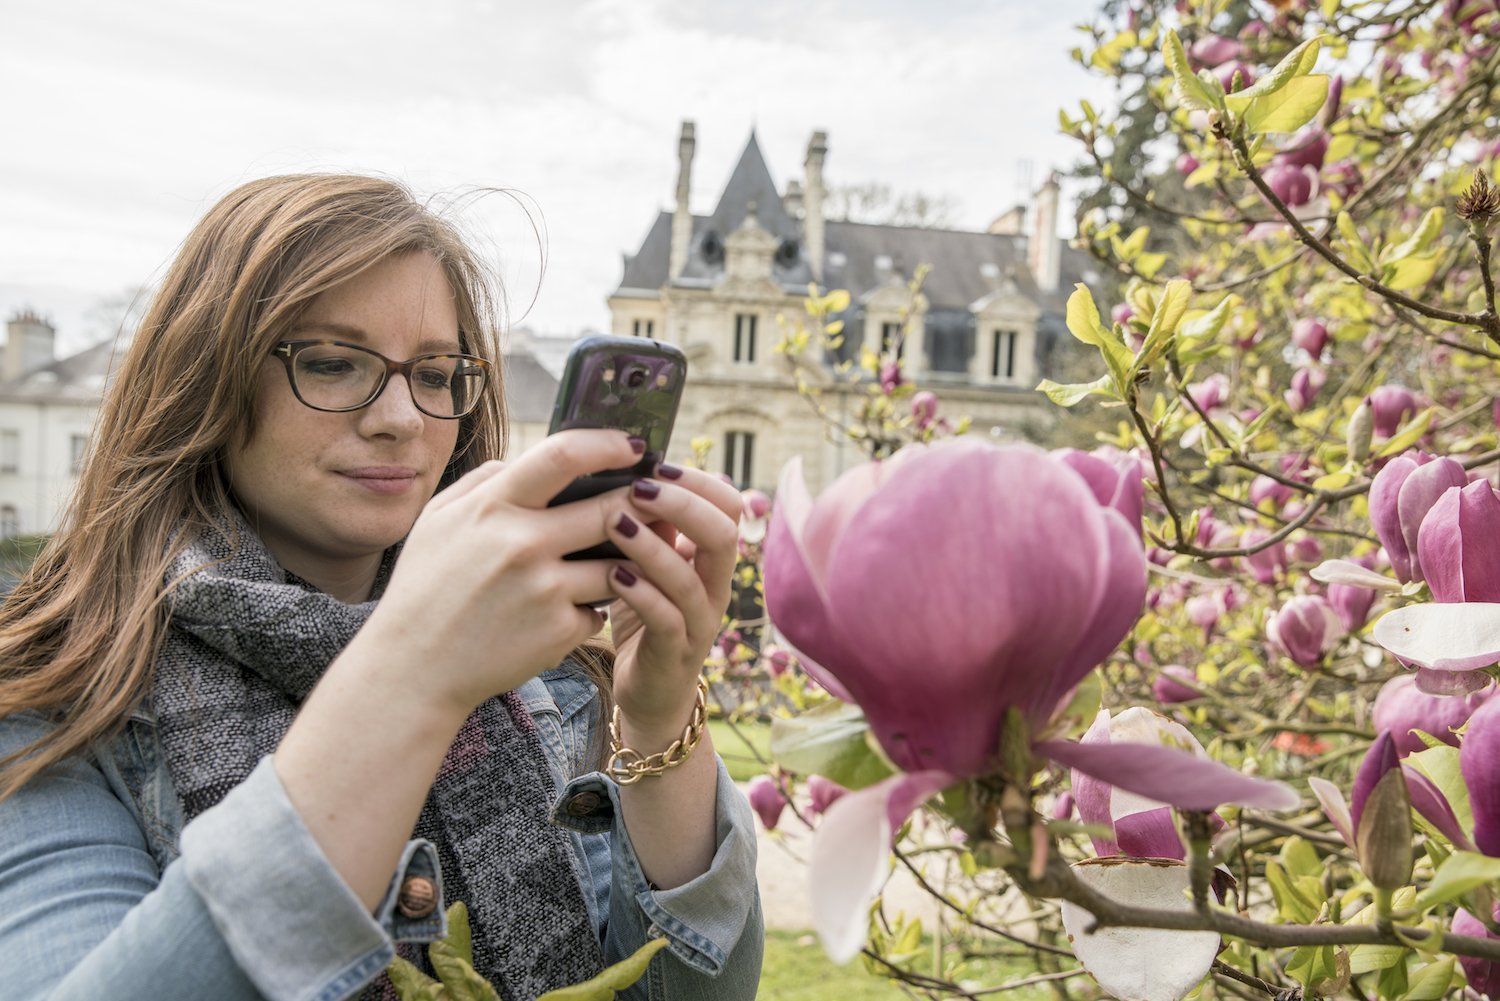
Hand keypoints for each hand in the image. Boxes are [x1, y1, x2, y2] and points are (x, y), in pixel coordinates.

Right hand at [353, 430, 649, 714]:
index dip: (607, 444)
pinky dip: (589, 608)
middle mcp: (522, 544)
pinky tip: (562, 614)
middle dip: (644, 503)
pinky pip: (597, 609)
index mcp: (492, 508)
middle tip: (657, 502)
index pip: (562, 455)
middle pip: (611, 509)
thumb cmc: (425, 589)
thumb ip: (484, 483)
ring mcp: (546, 590)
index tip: (633, 445)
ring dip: (626, 561)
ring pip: (617, 563)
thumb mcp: (438, 521)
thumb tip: (526, 462)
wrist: (414, 668)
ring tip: (616, 562)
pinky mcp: (560, 631)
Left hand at [600, 464, 741, 741]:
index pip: (729, 505)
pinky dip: (641, 593)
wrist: (647, 692)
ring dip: (652, 545)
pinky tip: (612, 575)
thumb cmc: (642, 616)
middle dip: (682, 504)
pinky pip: (667, 619)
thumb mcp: (646, 563)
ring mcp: (699, 623)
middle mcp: (715, 587)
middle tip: (637, 487)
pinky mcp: (675, 654)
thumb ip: (647, 525)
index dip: (698, 480)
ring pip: (690, 578)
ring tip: (615, 522)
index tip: (656, 464)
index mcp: (711, 558)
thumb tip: (622, 469)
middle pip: (723, 534)